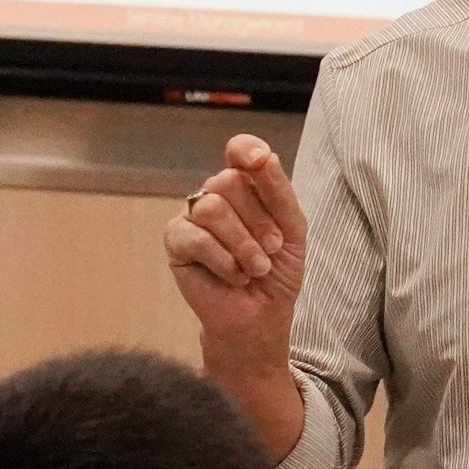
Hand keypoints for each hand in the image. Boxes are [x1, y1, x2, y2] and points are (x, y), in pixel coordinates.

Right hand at [164, 135, 309, 452]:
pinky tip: (234, 277)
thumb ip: (279, 192)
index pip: (239, 151)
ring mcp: (192, 217)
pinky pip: (194, 236)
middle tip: (273, 250)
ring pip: (211, 208)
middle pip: (228, 182)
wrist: (259, 318)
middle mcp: (216, 196)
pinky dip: (221, 259)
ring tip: (256, 269)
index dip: (246, 150)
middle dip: (258, 220)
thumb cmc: (277, 274)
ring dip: (242, 243)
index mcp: (246, 188)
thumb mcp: (292, 230)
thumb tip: (263, 156)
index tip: (260, 160)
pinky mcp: (175, 242)